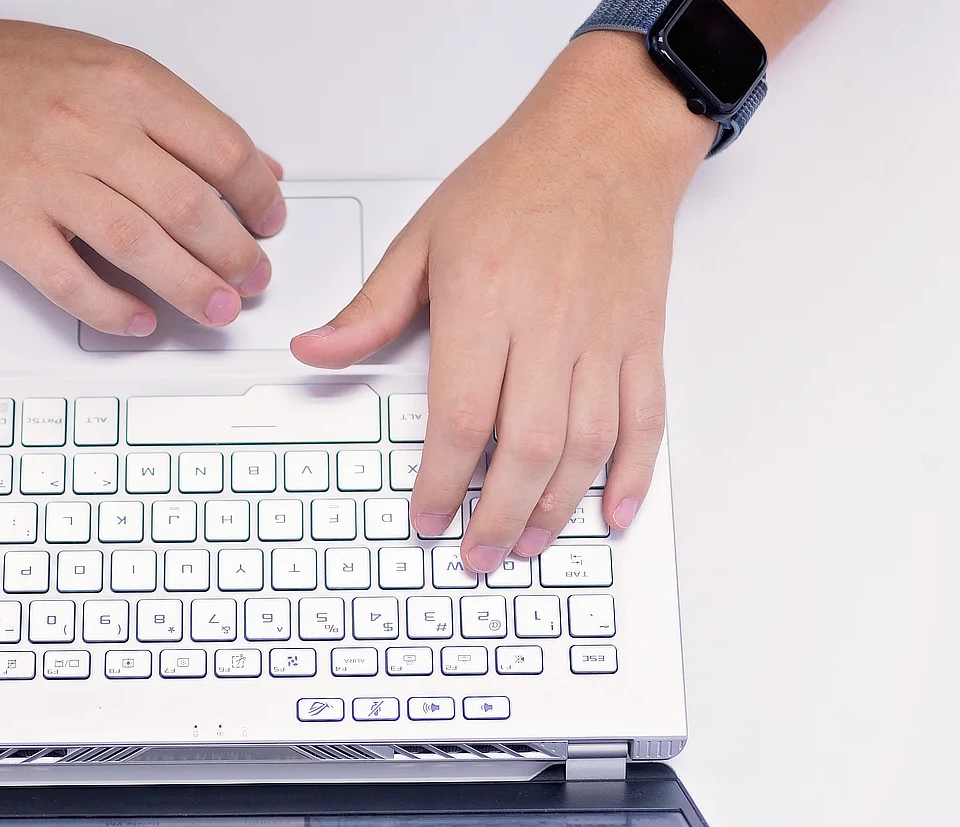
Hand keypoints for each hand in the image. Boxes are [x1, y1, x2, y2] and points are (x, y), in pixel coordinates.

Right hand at [0, 15, 285, 335]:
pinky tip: (139, 320)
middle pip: (189, 206)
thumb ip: (182, 119)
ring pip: (140, 246)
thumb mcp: (109, 69)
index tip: (269, 224)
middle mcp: (89, 128)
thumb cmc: (8, 74)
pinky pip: (69, 280)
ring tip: (217, 309)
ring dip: (191, 288)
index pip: (221, 149)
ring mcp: (45, 177)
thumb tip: (255, 168)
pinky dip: (112, 309)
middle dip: (235, 255)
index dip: (258, 197)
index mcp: (125, 85)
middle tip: (252, 280)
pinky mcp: (4, 222)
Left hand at [292, 32, 714, 571]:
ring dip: (555, 509)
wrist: (607, 135)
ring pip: (586, 446)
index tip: (426, 516)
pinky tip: (611, 513)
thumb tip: (315, 351)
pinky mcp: (641, 339)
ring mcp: (603, 336)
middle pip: (527, 448)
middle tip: (475, 557)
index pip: (461, 416)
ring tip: (525, 546)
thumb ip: (371, 308)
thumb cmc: (518, 179)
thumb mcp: (424, 235)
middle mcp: (549, 323)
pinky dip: (632, 474)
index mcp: (485, 300)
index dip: (442, 481)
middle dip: (497, 518)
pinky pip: (644, 420)